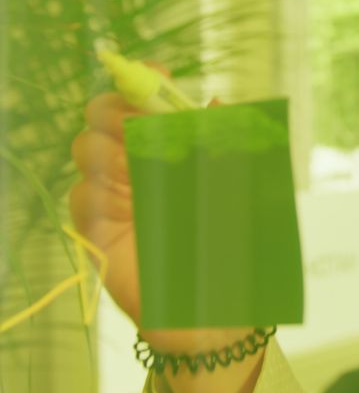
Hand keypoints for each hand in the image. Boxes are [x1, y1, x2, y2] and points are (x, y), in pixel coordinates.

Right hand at [69, 63, 241, 352]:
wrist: (219, 316)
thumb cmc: (237, 252)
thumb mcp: (244, 194)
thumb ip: (233, 149)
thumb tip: (218, 102)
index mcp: (175, 150)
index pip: (146, 101)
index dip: (145, 82)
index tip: (158, 77)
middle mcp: (140, 166)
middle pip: (103, 116)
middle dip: (116, 110)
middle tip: (143, 127)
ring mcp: (117, 197)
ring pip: (87, 150)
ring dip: (110, 149)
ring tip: (142, 172)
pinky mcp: (99, 232)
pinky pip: (81, 197)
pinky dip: (98, 192)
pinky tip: (125, 205)